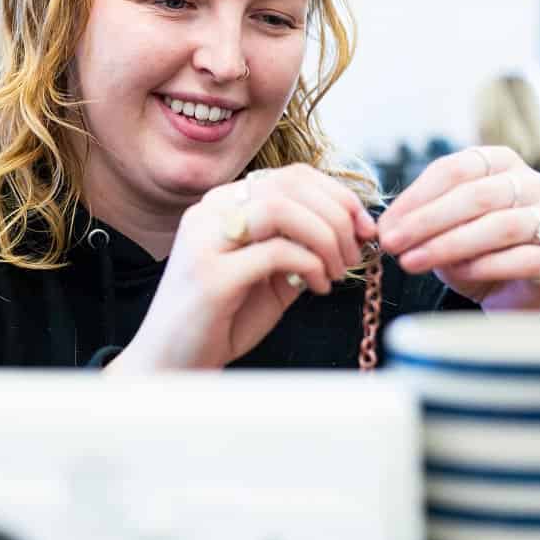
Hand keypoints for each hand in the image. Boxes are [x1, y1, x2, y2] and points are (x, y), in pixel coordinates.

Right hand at [111, 165, 376, 370]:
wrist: (175, 363)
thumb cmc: (222, 320)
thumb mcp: (270, 276)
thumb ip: (300, 248)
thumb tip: (352, 232)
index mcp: (223, 206)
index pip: (290, 176)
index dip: (337, 195)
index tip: (364, 226)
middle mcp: (210, 213)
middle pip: (289, 186)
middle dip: (337, 216)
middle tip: (355, 252)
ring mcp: (206, 241)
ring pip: (280, 209)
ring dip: (324, 237)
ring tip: (335, 270)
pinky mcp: (210, 275)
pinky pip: (275, 251)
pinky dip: (310, 264)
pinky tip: (317, 287)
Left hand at [376, 146, 539, 311]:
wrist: (510, 291)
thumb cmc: (473, 249)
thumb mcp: (443, 226)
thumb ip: (420, 218)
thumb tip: (383, 227)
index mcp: (502, 163)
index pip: (456, 169)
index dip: (416, 197)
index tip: (386, 224)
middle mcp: (533, 184)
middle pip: (476, 195)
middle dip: (426, 221)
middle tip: (393, 244)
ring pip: (499, 226)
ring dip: (448, 245)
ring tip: (412, 262)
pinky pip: (521, 259)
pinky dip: (484, 266)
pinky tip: (456, 274)